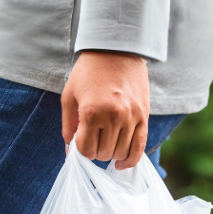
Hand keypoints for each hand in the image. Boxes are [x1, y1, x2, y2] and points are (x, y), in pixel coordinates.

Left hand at [61, 51, 149, 169]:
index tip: (81, 142)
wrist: (117, 49)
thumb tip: (70, 152)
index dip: (81, 151)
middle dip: (96, 151)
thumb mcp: (70, 96)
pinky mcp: (144, 117)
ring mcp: (131, 118)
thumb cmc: (89, 71)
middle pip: (104, 153)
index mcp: (92, 112)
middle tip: (93, 139)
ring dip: (111, 154)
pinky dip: (130, 160)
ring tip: (106, 144)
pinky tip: (121, 164)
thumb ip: (68, 126)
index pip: (86, 150)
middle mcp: (113, 117)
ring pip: (121, 153)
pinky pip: (139, 148)